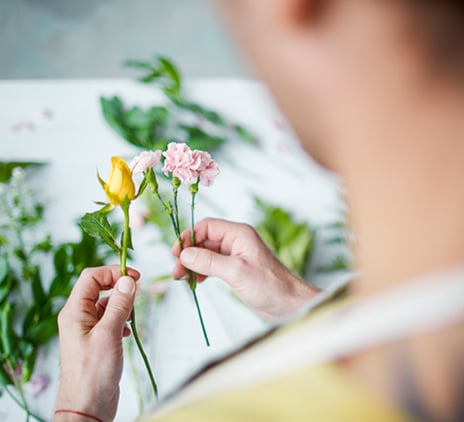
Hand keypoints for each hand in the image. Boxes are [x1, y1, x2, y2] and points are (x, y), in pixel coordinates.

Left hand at [55, 265, 139, 421]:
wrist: (87, 407)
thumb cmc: (93, 373)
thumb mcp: (109, 334)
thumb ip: (119, 305)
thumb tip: (128, 280)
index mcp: (74, 312)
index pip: (91, 278)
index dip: (112, 272)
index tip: (134, 276)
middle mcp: (79, 317)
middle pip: (99, 288)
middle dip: (119, 287)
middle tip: (137, 292)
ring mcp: (88, 329)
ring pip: (106, 304)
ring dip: (122, 304)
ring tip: (132, 315)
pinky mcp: (97, 340)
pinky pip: (110, 319)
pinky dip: (121, 319)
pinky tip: (127, 330)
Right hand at [172, 218, 317, 318]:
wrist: (288, 304)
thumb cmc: (270, 285)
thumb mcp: (236, 272)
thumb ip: (209, 261)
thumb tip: (185, 254)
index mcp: (239, 234)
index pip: (207, 227)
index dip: (189, 237)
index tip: (176, 252)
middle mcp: (236, 241)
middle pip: (204, 241)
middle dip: (188, 254)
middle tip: (177, 271)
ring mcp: (235, 256)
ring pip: (206, 254)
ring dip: (193, 264)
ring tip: (182, 278)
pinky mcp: (235, 269)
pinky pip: (212, 266)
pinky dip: (202, 272)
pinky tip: (197, 282)